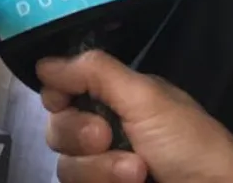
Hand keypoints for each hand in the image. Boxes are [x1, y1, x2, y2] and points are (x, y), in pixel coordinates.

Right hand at [39, 51, 232, 182]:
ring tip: (138, 172)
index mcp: (116, 98)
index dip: (57, 94)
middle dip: (79, 134)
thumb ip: (94, 72)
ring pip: (67, 168)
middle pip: (57, 130)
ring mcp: (106, 169)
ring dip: (101, 170)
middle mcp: (106, 131)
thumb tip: (43, 62)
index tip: (64, 99)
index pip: (62, 90)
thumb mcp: (146, 96)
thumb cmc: (189, 143)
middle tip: (109, 137)